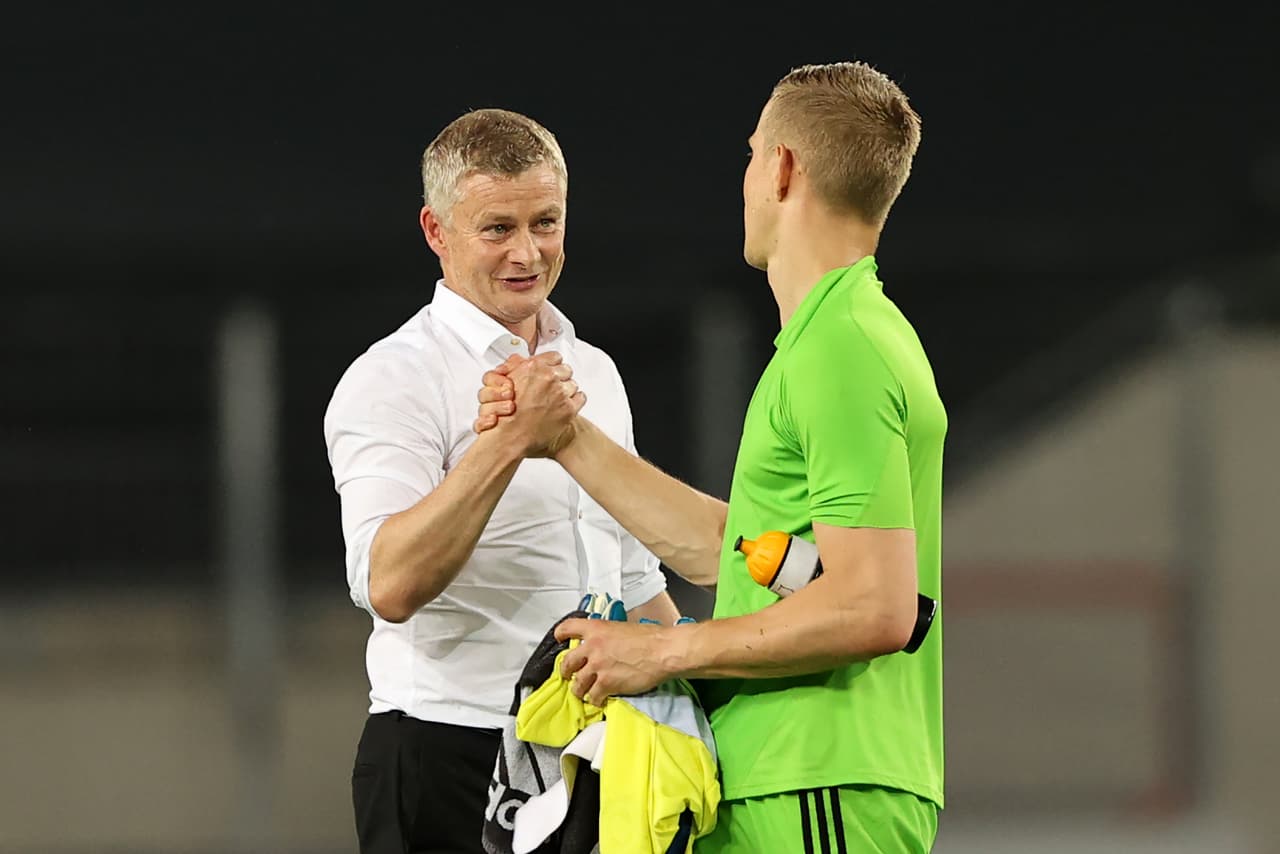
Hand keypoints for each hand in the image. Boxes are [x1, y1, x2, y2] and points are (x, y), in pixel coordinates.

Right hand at [474, 353, 584, 456]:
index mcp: (534, 367)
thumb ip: (517, 366)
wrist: (510, 437)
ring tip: (556, 400)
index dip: (553, 365)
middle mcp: (549, 378)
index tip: (552, 371)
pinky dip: (574, 402)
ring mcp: (560, 393)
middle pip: (566, 370)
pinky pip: (580, 397)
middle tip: (552, 388)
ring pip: (573, 384)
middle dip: (560, 378)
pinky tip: (564, 407)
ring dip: (566, 391)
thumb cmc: (505, 413)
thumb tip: (522, 359)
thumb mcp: (505, 381)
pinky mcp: (569, 409)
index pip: (555, 357)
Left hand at [555, 618, 673, 704]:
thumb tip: (606, 644)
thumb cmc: (650, 638)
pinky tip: (600, 699)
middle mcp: (592, 647)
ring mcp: (598, 667)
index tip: (560, 639)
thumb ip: (608, 636)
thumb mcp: (623, 628)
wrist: (662, 651)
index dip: (561, 634)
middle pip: (566, 663)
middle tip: (569, 675)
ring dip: (579, 689)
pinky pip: (592, 696)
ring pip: (577, 684)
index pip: (568, 628)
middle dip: (566, 672)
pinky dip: (595, 700)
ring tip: (584, 692)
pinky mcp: (606, 684)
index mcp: (596, 629)